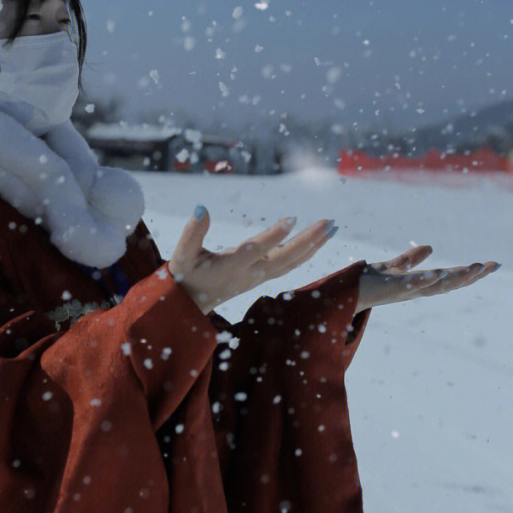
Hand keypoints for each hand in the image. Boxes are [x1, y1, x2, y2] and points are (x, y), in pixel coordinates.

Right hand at [168, 207, 337, 313]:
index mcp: (231, 266)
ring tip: (331, 228)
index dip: (273, 236)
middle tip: (328, 223)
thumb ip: (191, 233)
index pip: (256, 249)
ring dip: (313, 246)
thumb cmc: (185, 275)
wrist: (191, 304)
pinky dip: (306, 253)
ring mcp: (258, 277)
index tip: (292, 219)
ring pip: (291, 262)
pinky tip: (317, 241)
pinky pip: (289, 265)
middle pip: (284, 258)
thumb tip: (201, 209)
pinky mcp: (262, 276)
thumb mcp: (182, 255)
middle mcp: (249, 273)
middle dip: (307, 240)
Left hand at [355, 245, 499, 312]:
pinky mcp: (388, 288)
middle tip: (492, 266)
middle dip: (471, 275)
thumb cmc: (368, 282)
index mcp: (418, 284)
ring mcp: (403, 290)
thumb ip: (410, 261)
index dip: (469, 272)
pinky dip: (423, 280)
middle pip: (448, 283)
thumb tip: (430, 247)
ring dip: (455, 277)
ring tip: (475, 268)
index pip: (449, 278)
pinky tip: (438, 273)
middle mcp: (414, 290)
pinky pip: (409, 285)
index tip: (491, 265)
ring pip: (434, 285)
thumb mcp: (393, 268)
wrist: (343, 292)